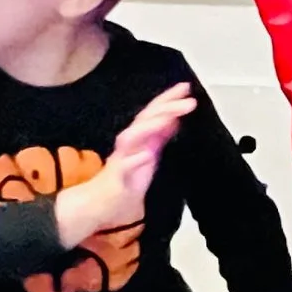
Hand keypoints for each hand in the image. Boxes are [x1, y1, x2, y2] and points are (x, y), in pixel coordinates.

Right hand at [55, 84, 194, 247]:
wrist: (102, 204)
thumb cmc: (128, 179)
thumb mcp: (149, 152)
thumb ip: (160, 135)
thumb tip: (175, 118)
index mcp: (139, 138)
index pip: (153, 113)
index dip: (168, 99)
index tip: (186, 87)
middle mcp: (129, 144)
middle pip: (145, 120)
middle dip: (166, 108)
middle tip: (189, 101)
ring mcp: (121, 159)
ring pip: (132, 138)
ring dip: (151, 126)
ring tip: (170, 118)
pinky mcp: (116, 178)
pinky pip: (124, 168)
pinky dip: (135, 161)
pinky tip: (148, 156)